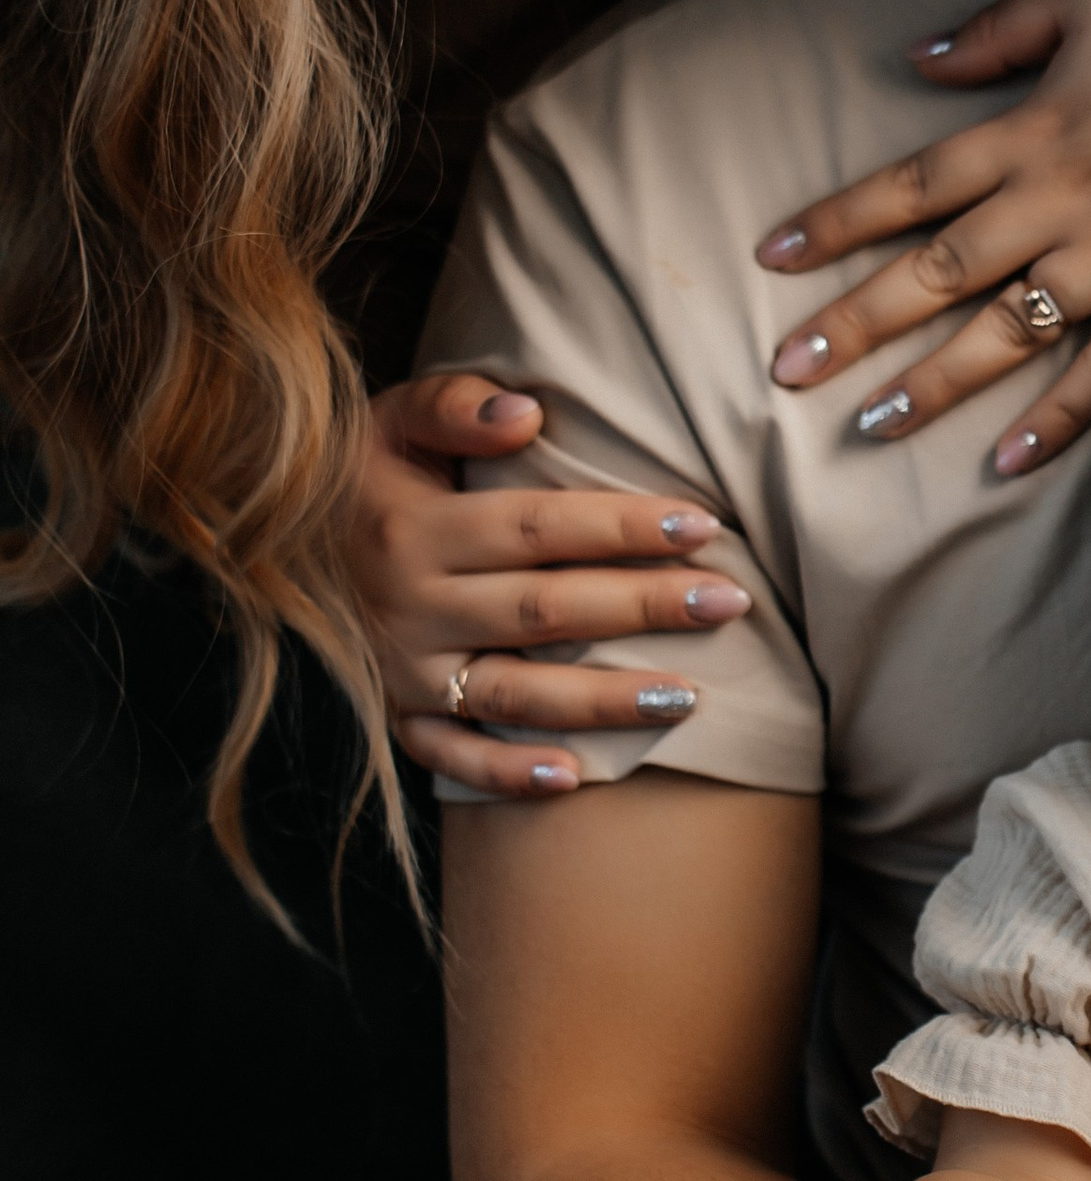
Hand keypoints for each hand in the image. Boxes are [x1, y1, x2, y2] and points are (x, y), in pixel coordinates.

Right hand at [352, 378, 751, 795]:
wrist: (271, 547)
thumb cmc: (365, 474)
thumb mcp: (389, 418)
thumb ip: (453, 404)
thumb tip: (527, 413)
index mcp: (411, 529)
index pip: (537, 529)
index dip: (621, 528)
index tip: (701, 526)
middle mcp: (407, 606)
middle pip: (543, 612)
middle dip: (643, 608)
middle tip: (729, 601)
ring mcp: (401, 671)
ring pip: (513, 694)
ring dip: (602, 701)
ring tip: (688, 696)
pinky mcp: (395, 717)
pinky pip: (449, 758)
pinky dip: (506, 773)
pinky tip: (575, 777)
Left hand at [754, 0, 1090, 471]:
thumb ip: (996, 31)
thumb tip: (910, 61)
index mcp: (1038, 127)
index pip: (914, 183)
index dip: (838, 221)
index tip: (772, 259)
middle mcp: (1071, 200)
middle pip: (942, 272)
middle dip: (857, 322)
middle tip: (785, 373)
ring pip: (1015, 331)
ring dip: (940, 382)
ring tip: (873, 425)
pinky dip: (1061, 416)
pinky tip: (1007, 460)